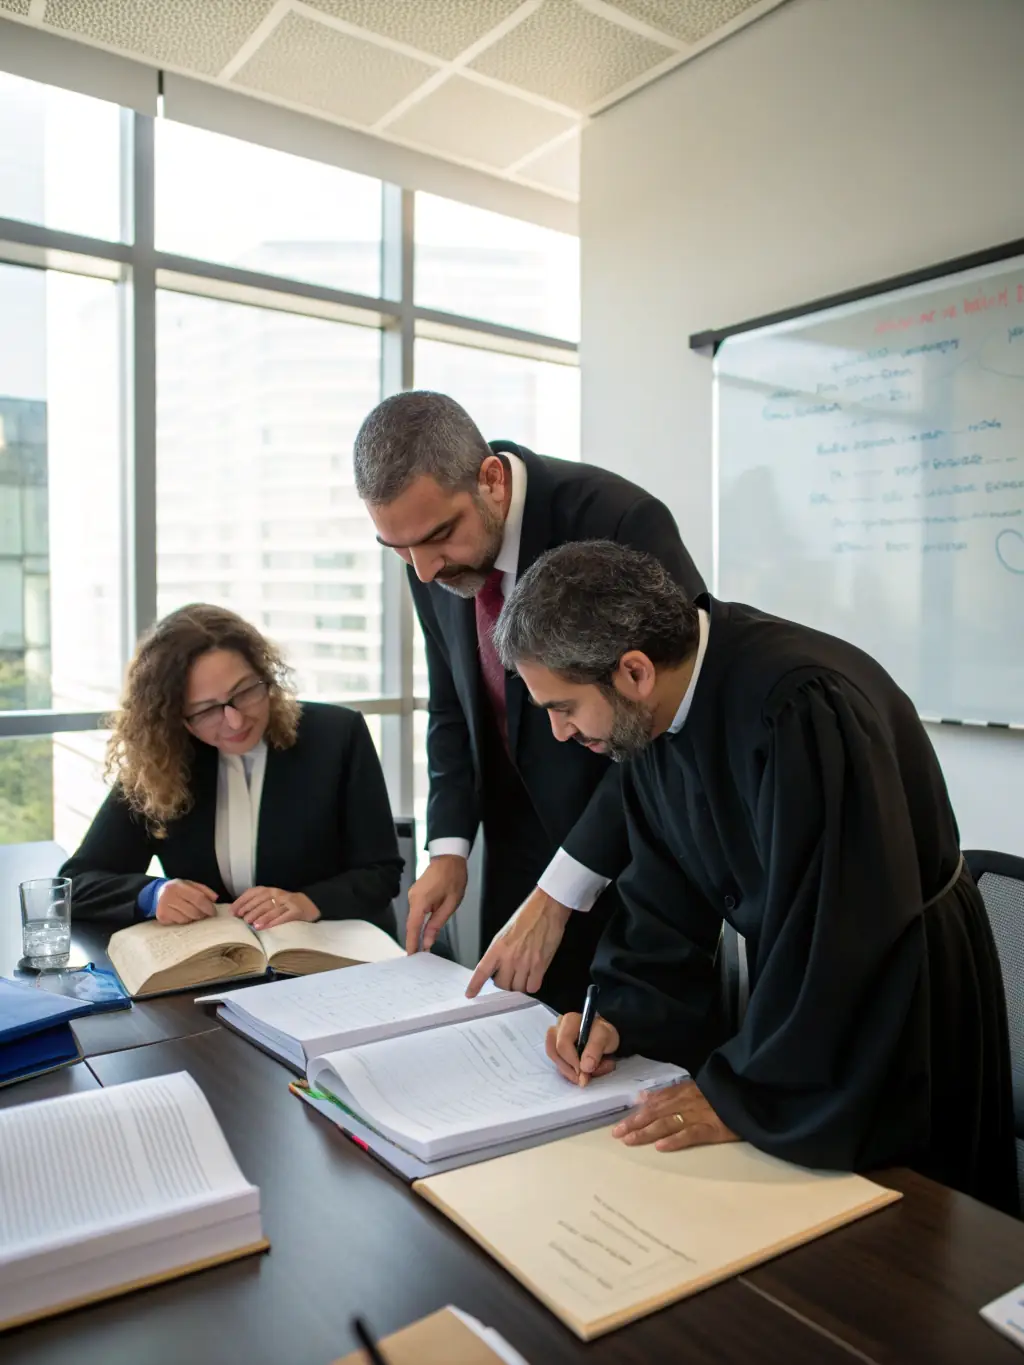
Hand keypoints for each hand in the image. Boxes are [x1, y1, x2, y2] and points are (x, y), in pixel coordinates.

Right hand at [155, 879, 217, 924]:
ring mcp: (164, 907)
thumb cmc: (177, 889)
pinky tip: (183, 915)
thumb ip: (204, 890)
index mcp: (178, 886)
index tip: (213, 912)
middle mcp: (169, 896)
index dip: (208, 907)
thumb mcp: (190, 885)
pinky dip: (184, 920)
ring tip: (193, 913)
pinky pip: (179, 923)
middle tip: (205, 914)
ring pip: (186, 919)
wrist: (157, 893)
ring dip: (193, 918)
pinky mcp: (161, 917)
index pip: (198, 898)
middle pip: (193, 911)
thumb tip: (215, 899)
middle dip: (202, 914)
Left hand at [230, 887, 319, 929]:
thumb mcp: (271, 900)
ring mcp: (288, 902)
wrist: (308, 906)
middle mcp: (278, 894)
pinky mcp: (296, 911)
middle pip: (262, 901)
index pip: (254, 892)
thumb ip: (257, 904)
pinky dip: (273, 922)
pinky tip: (265, 927)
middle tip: (242, 919)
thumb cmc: (284, 906)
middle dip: (251, 909)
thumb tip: (237, 913)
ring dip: (261, 916)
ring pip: (272, 908)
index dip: (242, 901)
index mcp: (270, 891)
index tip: (233, 911)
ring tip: (253, 925)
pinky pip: (283, 916)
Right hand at [405, 856, 467, 952]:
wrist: (449, 857)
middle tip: (419, 958)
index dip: (411, 943)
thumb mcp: (451, 903)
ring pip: (413, 919)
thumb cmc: (453, 877)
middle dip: (414, 941)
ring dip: (417, 932)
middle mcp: (413, 898)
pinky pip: (416, 912)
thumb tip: (428, 940)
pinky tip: (424, 931)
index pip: (412, 927)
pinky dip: (419, 923)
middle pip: (411, 924)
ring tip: (423, 948)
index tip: (411, 957)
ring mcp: (413, 895)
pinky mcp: (416, 894)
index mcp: (420, 901)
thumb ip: (437, 923)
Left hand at [466, 888, 571, 995]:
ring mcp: (525, 962)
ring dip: (520, 984)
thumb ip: (500, 951)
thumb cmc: (528, 916)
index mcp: (498, 946)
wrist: (547, 908)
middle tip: (510, 976)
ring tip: (524, 973)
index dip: (475, 985)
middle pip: (502, 985)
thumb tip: (498, 967)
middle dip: (506, 983)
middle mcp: (509, 957)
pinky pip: (533, 987)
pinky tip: (534, 976)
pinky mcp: (539, 965)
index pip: (482, 970)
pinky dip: (533, 984)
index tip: (470, 994)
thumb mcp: (506, 932)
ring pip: (518, 988)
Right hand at [546, 1011, 619, 1086]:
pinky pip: (557, 1063)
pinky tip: (580, 1073)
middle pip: (554, 1052)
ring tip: (584, 1077)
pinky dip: (568, 1071)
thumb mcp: (606, 1037)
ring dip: (568, 1072)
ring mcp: (554, 1039)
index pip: (563, 1043)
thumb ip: (595, 1049)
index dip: (572, 1061)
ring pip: (554, 1059)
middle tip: (584, 1078)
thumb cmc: (603, 1034)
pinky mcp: (555, 1049)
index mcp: (570, 1020)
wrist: (603, 1036)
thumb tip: (584, 1067)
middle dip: (570, 1069)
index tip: (584, 1072)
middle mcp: (558, 1028)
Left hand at [611, 1078, 738, 1152]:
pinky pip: (690, 1134)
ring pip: (667, 1123)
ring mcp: (697, 1115)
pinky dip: (675, 1140)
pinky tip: (661, 1147)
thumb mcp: (690, 1087)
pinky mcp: (711, 1128)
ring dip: (647, 1132)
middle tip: (617, 1135)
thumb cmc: (718, 1093)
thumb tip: (642, 1097)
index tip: (618, 1126)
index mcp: (681, 1092)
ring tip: (630, 1141)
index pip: (653, 1105)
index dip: (635, 1115)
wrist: (747, 1095)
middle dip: (635, 1125)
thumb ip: (666, 1093)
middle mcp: (685, 1102)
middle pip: (655, 1114)